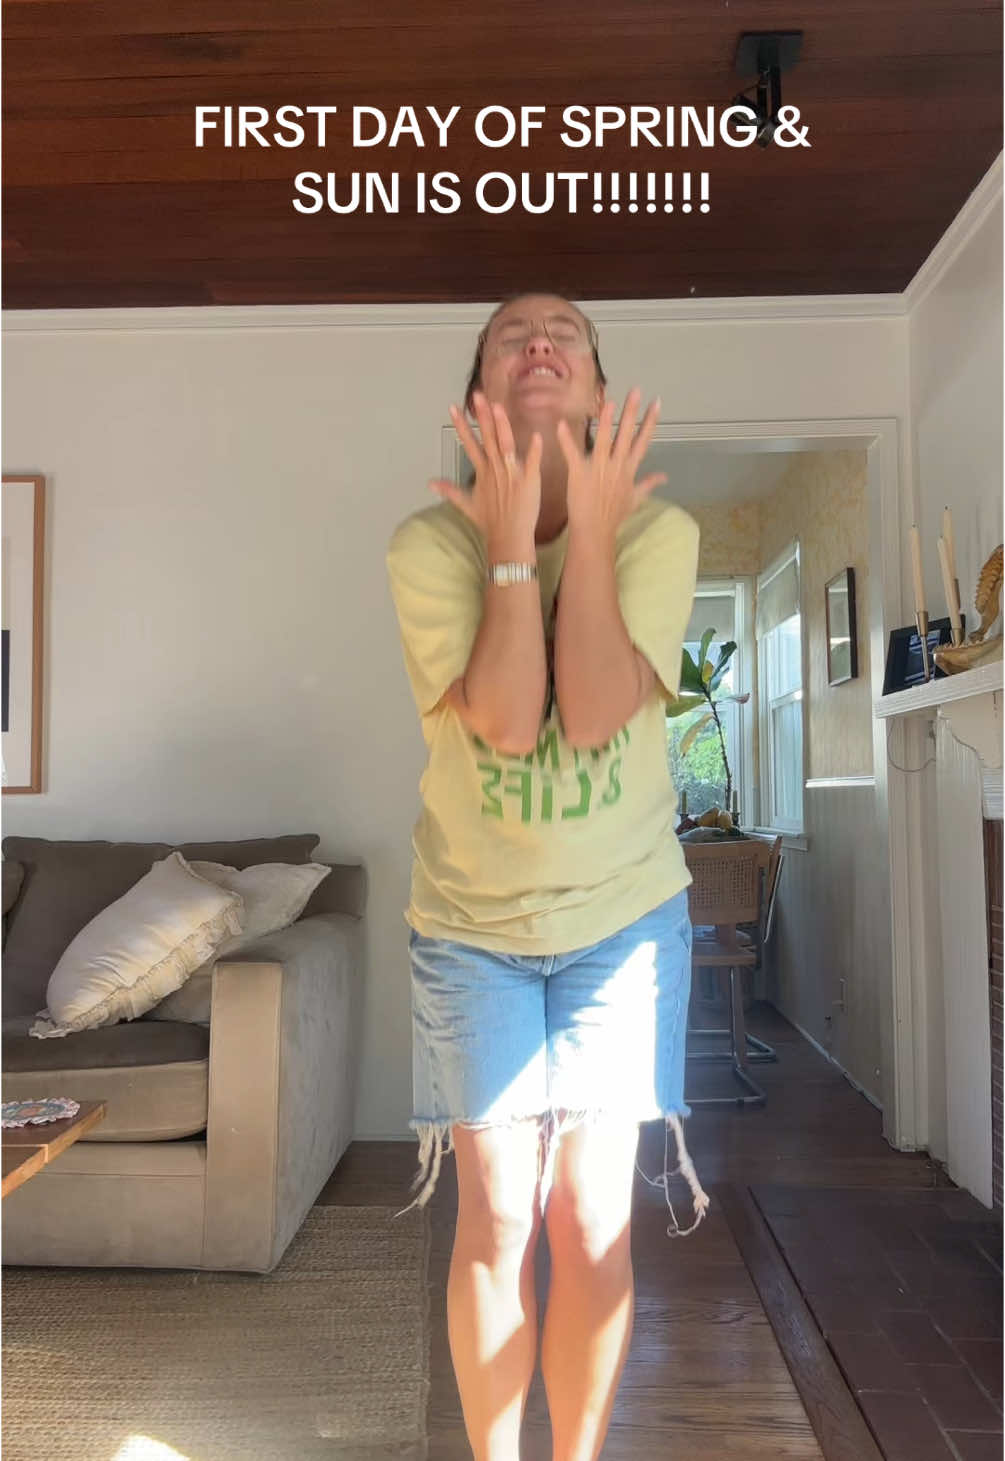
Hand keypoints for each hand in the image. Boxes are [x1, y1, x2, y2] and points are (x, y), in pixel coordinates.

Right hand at [428, 392, 541, 548]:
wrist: (508, 538)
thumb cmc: (490, 522)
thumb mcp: (467, 505)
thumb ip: (449, 490)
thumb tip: (430, 483)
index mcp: (483, 472)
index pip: (470, 443)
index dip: (462, 425)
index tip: (454, 407)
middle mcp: (495, 469)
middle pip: (487, 438)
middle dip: (482, 416)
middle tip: (478, 395)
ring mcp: (511, 474)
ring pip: (505, 445)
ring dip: (502, 427)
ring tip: (498, 407)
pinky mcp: (529, 481)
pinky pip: (531, 463)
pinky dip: (534, 451)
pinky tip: (537, 436)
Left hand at [556, 388, 666, 537]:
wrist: (596, 532)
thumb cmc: (614, 516)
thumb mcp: (636, 499)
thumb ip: (649, 484)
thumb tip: (664, 477)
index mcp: (629, 469)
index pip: (643, 440)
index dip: (650, 421)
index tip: (656, 402)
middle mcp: (616, 465)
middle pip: (626, 434)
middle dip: (631, 412)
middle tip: (635, 390)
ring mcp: (598, 469)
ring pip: (604, 440)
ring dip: (606, 421)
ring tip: (608, 402)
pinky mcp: (579, 474)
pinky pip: (572, 454)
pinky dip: (565, 440)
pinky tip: (560, 424)